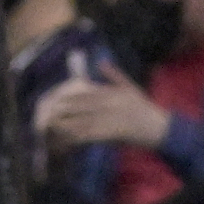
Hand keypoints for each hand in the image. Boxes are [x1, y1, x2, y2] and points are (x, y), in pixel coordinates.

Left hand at [37, 75, 170, 150]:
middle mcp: (108, 103)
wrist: (157, 127)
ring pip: (81, 121)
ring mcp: (109, 118)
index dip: (68, 98)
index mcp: (111, 92)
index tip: (54, 100)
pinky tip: (65, 142)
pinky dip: (75, 139)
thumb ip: (114, 74)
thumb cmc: (144, 108)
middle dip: (62, 111)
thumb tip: (100, 62)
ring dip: (64, 126)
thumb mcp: (130, 87)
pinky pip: (88, 136)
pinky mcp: (110, 132)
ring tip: (49, 129)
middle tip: (45, 115)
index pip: (85, 94)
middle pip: (79, 107)